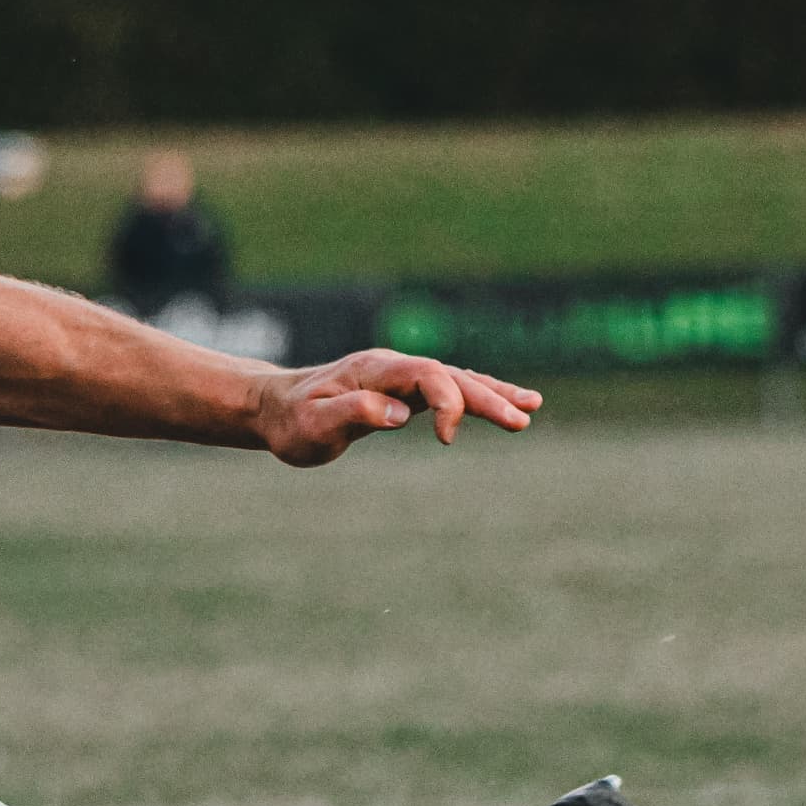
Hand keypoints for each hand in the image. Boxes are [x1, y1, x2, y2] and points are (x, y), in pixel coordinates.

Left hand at [253, 350, 540, 467]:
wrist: (274, 409)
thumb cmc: (290, 420)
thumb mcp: (312, 423)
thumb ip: (352, 413)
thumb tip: (398, 413)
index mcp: (374, 370)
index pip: (425, 375)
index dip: (445, 401)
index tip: (447, 438)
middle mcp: (393, 367)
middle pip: (450, 376)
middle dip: (487, 397)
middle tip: (521, 420)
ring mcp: (400, 377)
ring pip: (456, 380)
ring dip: (493, 394)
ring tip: (531, 408)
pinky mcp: (403, 392)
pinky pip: (448, 390)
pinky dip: (478, 396)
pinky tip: (507, 403)